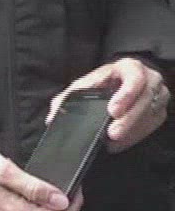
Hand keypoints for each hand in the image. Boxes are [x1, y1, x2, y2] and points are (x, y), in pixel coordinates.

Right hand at [0, 139, 80, 210]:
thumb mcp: (2, 168)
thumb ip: (33, 186)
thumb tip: (62, 202)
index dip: (74, 205)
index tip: (75, 185)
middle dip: (63, 205)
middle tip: (63, 181)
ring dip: (47, 205)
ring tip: (45, 182)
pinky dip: (32, 205)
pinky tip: (27, 188)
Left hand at [51, 58, 167, 151]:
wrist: (124, 79)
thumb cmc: (104, 81)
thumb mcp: (87, 83)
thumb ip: (69, 97)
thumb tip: (52, 118)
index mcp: (131, 67)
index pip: (134, 79)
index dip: (125, 96)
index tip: (112, 111)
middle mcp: (150, 79)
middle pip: (144, 101)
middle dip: (128, 120)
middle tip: (112, 134)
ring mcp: (159, 95)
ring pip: (150, 114)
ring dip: (132, 130)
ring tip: (114, 142)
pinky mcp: (160, 110)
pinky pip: (152, 125)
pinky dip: (136, 135)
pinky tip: (121, 142)